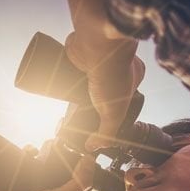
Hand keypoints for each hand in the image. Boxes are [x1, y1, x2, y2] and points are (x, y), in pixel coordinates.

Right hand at [0, 154, 94, 190]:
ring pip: (37, 160)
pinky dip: (23, 153)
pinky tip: (27, 149)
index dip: (77, 162)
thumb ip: (78, 183)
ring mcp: (29, 182)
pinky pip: (19, 160)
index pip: (72, 175)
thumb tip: (91, 161)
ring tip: (43, 145)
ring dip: (40, 150)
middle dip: (57, 153)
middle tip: (59, 142)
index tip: (80, 148)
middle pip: (54, 165)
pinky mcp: (13, 177)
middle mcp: (45, 188)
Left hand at [65, 0, 143, 151]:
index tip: (94, 120)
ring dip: (74, 89)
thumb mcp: (114, 112)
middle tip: (76, 113)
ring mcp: (97, 58)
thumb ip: (107, 133)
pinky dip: (64, 75)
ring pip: (84, 78)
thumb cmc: (112, 72)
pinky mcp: (79, 52)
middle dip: (88, 101)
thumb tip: (94, 147)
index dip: (108, 110)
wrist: (96, 43)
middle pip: (99, 89)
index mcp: (132, 75)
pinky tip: (57, 86)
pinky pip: (70, 66)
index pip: (121, 98)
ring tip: (64, 103)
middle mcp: (115, 65)